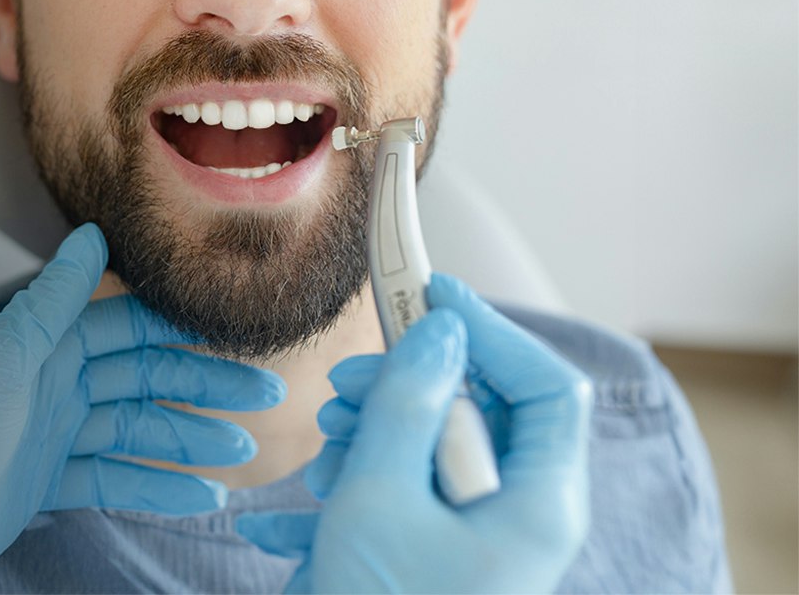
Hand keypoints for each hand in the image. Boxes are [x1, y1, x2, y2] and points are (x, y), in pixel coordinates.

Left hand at [0, 224, 283, 593]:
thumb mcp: (6, 355)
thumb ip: (55, 297)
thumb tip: (92, 232)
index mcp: (49, 345)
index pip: (130, 327)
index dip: (181, 330)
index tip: (232, 333)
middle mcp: (60, 382)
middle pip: (148, 379)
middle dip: (206, 388)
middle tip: (265, 398)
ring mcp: (59, 433)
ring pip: (141, 429)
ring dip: (192, 440)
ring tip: (244, 454)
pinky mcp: (52, 480)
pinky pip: (117, 478)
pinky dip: (158, 487)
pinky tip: (202, 497)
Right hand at [238, 273, 591, 593]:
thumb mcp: (381, 499)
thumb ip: (410, 403)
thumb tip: (441, 328)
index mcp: (539, 506)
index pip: (548, 385)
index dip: (494, 329)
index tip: (431, 295)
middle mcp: (522, 519)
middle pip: (485, 410)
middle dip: (412, 387)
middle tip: (349, 385)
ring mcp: (481, 540)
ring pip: (439, 448)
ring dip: (376, 435)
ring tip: (322, 451)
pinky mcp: (441, 555)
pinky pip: (411, 492)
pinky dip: (362, 484)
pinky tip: (301, 511)